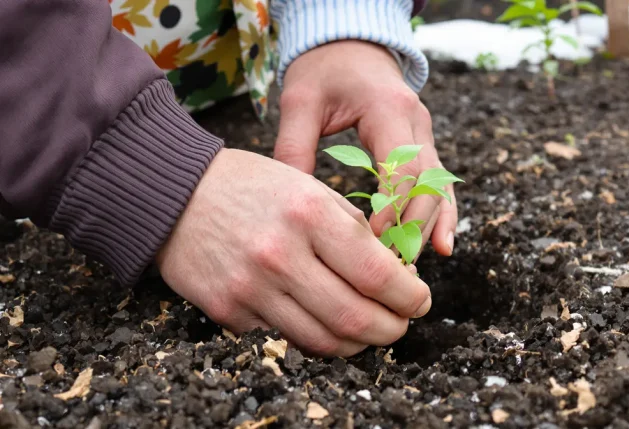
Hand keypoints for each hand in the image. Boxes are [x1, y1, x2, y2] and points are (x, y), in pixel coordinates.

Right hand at [156, 148, 431, 356]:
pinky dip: (312, 336)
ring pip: (323, 342)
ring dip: (356, 343)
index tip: (420, 301)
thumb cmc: (250, 186)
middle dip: (391, 330)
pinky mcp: (228, 312)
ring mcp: (251, 288)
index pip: (378, 274)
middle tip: (400, 324)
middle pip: (355, 319)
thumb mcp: (308, 187)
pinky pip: (285, 339)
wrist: (175, 195)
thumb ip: (352, 229)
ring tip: (367, 330)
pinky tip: (320, 319)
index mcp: (309, 214)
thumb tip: (395, 274)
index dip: (410, 297)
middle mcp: (280, 255)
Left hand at [273, 41, 457, 258]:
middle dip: (415, 225)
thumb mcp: (300, 100)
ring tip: (424, 261)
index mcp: (388, 109)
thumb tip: (289, 206)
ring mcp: (425, 133)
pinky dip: (440, 213)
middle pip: (429, 183)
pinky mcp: (423, 144)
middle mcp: (416, 122)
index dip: (392, 210)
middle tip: (395, 264)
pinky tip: (440, 244)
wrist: (350, 42)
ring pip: (440, 185)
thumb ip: (294, 147)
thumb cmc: (324, 69)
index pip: (403, 168)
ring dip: (433, 224)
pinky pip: (438, 183)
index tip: (372, 242)